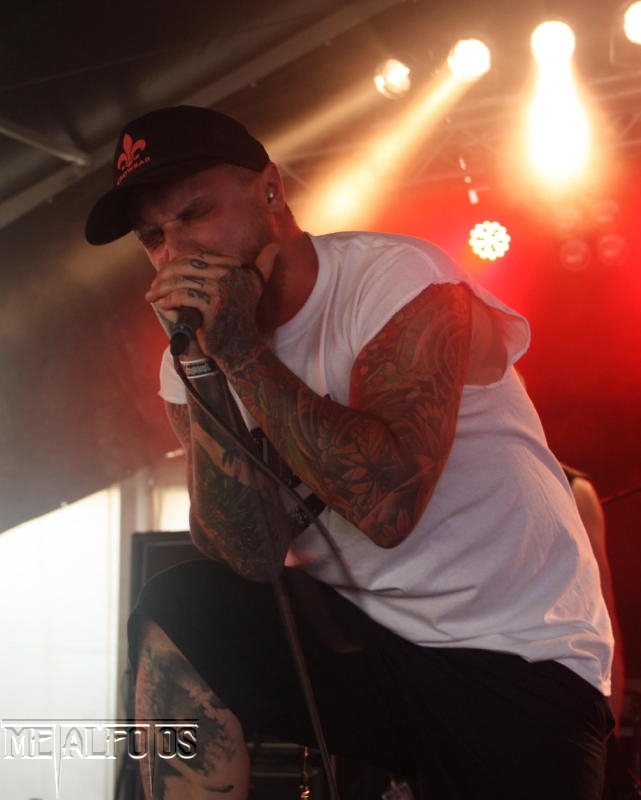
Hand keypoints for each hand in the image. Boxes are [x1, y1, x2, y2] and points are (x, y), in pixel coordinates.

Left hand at [145, 243, 278, 362]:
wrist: (240, 346)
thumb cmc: (241, 317)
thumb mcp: (254, 288)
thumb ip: (263, 266)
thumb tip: (276, 245)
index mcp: (234, 268)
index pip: (197, 256)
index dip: (177, 263)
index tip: (164, 274)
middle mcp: (229, 275)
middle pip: (187, 266)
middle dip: (165, 275)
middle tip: (153, 286)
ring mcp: (220, 289)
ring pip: (182, 281)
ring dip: (162, 288)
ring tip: (152, 296)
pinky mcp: (212, 305)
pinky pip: (183, 296)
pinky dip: (169, 299)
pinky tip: (161, 304)